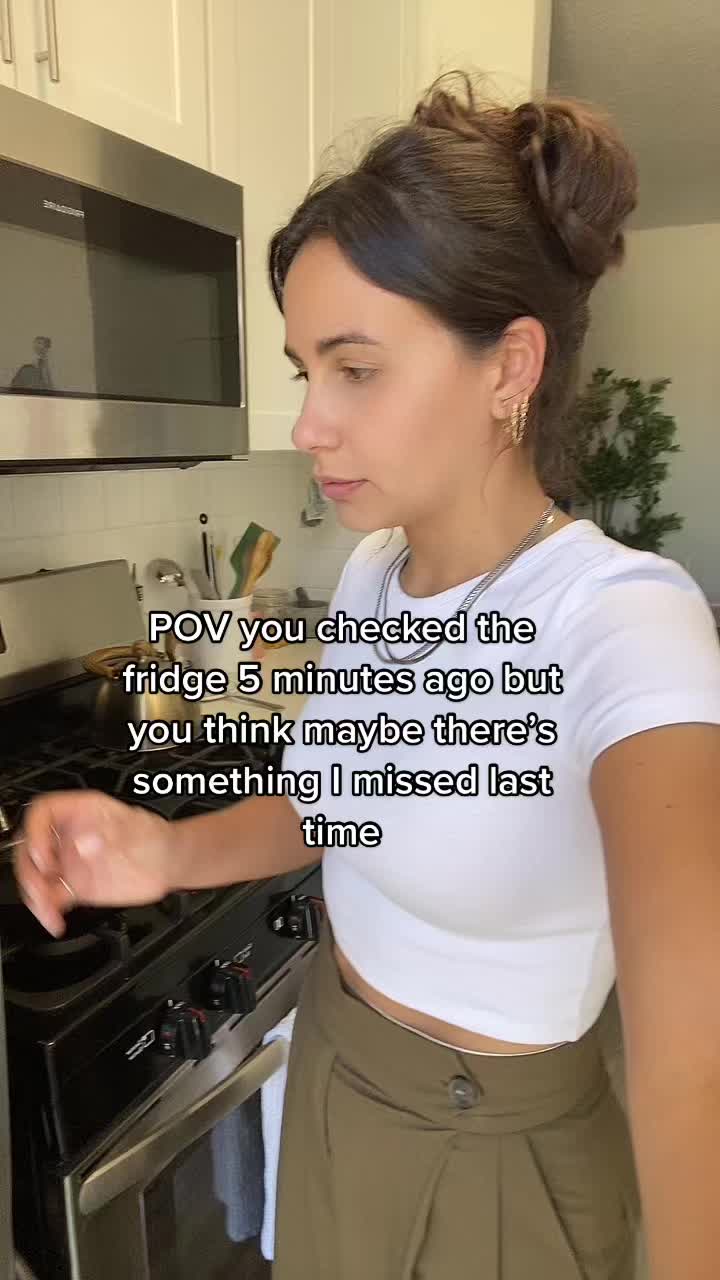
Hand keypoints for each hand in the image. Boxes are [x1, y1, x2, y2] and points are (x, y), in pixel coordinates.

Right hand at [14, 791, 174, 936]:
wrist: (170, 864)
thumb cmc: (157, 839)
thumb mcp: (136, 831)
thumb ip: (108, 837)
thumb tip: (82, 845)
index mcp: (82, 812)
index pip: (43, 814)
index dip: (36, 834)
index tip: (43, 855)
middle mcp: (70, 836)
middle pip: (32, 847)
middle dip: (30, 869)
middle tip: (41, 887)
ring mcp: (71, 862)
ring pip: (36, 876)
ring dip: (35, 894)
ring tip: (47, 911)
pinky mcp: (75, 886)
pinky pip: (51, 898)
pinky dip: (46, 911)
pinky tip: (53, 921)